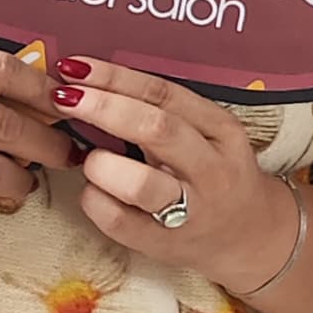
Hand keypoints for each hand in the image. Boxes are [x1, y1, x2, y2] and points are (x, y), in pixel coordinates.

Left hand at [52, 58, 306, 295]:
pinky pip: (119, 222)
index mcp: (222, 130)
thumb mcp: (206, 135)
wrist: (249, 236)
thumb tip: (91, 85)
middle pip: (156, 129)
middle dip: (103, 109)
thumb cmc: (212, 174)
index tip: (76, 68)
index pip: (165, 94)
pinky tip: (92, 190)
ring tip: (89, 158)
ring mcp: (192, 210)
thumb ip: (160, 113)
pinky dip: (94, 200)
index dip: (116, 78)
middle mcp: (213, 169)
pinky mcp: (166, 244)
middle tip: (64, 99)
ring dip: (101, 164)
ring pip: (140, 184)